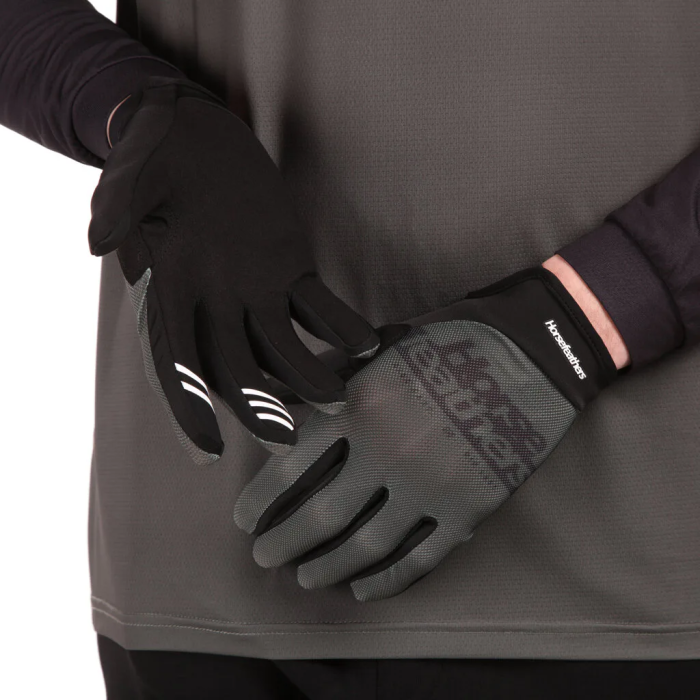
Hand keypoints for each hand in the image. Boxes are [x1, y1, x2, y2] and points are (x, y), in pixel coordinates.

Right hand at [88, 77, 377, 464]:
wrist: (199, 134)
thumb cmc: (158, 150)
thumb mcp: (135, 169)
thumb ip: (120, 203)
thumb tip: (96, 242)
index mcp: (168, 289)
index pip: (174, 358)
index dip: (187, 404)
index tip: (208, 449)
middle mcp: (212, 304)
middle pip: (234, 368)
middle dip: (259, 404)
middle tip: (287, 438)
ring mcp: (254, 291)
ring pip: (281, 347)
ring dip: (309, 374)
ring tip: (340, 396)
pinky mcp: (289, 270)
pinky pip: (316, 306)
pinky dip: (339, 325)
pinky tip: (366, 342)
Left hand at [234, 268, 617, 600]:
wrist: (532, 352)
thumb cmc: (449, 341)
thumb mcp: (379, 347)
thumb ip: (326, 378)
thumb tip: (278, 401)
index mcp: (359, 405)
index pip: (291, 466)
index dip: (260, 501)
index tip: (244, 522)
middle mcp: (387, 452)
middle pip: (321, 515)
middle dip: (284, 544)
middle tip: (265, 559)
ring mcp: (430, 486)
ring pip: (365, 546)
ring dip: (327, 567)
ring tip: (304, 578)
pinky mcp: (468, 509)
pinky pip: (419, 558)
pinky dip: (386, 580)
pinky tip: (362, 588)